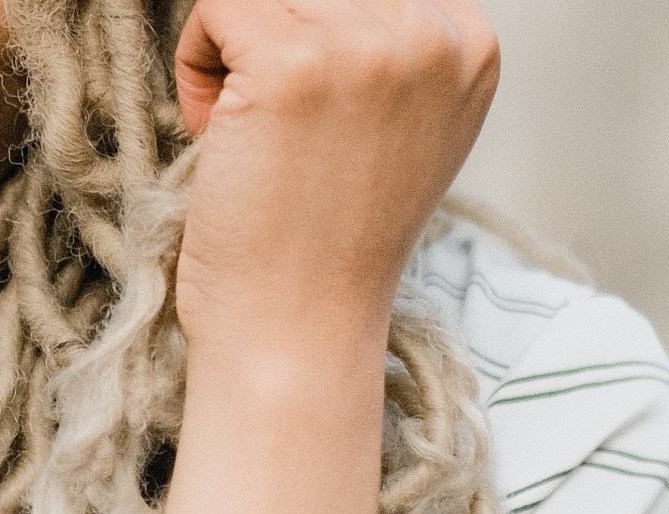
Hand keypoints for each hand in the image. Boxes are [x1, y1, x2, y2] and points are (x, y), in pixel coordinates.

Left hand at [171, 0, 499, 363]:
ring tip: (244, 131)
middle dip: (269, 39)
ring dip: (229, 52)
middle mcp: (434, 36)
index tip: (310, 112)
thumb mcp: (391, 124)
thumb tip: (315, 0)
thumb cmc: (321, 239)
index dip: (317, 36)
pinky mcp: (295, 60)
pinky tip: (218, 132)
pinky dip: (197, 64)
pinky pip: (216, 5)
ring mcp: (369, 44)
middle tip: (266, 128)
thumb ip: (381, 50)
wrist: (297, 324)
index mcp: (471, 45)